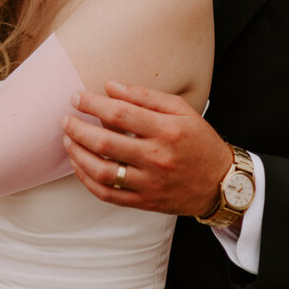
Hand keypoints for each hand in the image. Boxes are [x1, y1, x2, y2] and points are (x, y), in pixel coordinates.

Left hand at [62, 81, 232, 215]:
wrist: (221, 184)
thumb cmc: (199, 141)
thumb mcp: (181, 110)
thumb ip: (145, 97)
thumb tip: (109, 86)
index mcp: (166, 130)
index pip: (120, 114)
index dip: (92, 104)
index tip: (76, 97)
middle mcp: (156, 157)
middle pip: (105, 143)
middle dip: (78, 129)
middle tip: (66, 119)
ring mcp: (150, 182)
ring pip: (102, 171)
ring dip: (78, 155)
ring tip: (68, 140)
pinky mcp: (144, 202)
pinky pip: (108, 194)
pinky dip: (87, 180)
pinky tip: (79, 165)